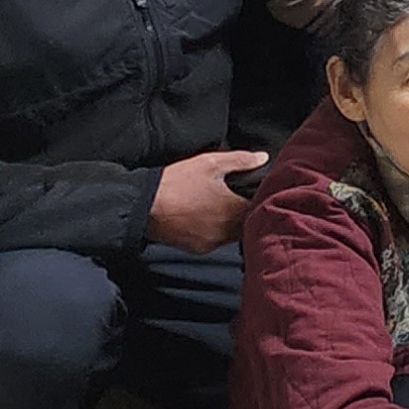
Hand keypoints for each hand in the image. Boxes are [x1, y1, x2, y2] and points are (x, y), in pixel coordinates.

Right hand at [148, 150, 267, 252]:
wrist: (145, 206)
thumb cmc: (177, 183)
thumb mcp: (210, 163)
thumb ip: (240, 160)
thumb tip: (263, 158)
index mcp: (234, 209)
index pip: (261, 208)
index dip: (261, 199)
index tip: (256, 191)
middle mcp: (227, 231)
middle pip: (249, 224)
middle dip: (246, 212)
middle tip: (237, 198)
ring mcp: (213, 242)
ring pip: (233, 234)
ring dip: (231, 223)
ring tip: (220, 207)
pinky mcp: (199, 249)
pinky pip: (216, 241)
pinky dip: (215, 231)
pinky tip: (206, 218)